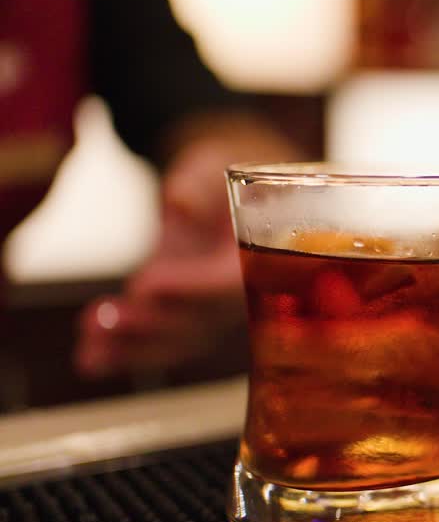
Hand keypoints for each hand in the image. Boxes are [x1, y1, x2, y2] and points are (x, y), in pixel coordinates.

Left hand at [75, 112, 300, 376]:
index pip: (231, 280)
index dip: (192, 287)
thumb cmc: (234, 163)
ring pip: (184, 340)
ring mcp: (221, 306)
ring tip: (88, 350)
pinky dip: (130, 354)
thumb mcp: (218, 159)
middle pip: (204, 320)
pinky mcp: (194, 313)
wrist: (244, 185)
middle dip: (152, 323)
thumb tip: (178, 202)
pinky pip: (168, 341)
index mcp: (268, 250)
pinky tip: (90, 362)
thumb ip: (200, 180)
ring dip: (135, 348)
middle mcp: (249, 288)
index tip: (147, 284)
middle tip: (104, 318)